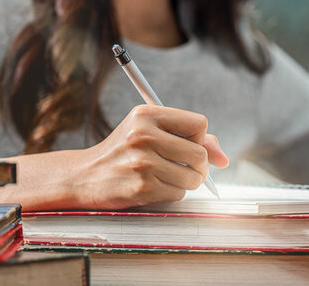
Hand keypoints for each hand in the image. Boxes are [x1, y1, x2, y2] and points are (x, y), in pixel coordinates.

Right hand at [71, 105, 228, 209]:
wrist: (84, 176)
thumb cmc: (122, 152)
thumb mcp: (149, 132)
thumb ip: (189, 138)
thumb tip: (224, 159)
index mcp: (147, 114)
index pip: (199, 123)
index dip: (199, 138)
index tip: (188, 145)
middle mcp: (144, 134)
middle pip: (200, 153)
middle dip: (198, 166)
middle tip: (183, 167)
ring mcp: (143, 161)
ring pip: (193, 176)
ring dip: (186, 182)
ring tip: (167, 177)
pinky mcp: (142, 186)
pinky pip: (179, 193)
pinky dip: (173, 193)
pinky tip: (154, 187)